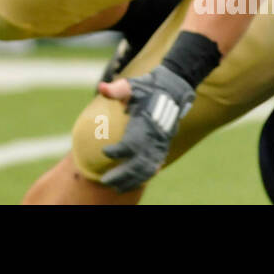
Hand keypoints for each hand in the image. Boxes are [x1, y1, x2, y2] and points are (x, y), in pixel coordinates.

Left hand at [96, 63, 195, 192]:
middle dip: (122, 174)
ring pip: (147, 169)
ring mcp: (161, 143)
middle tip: (105, 181)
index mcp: (146, 123)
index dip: (118, 151)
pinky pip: (154, 166)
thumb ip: (116, 89)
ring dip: (132, 180)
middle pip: (139, 163)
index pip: (132, 143)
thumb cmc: (147, 87)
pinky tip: (132, 183)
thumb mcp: (131, 85)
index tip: (104, 152)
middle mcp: (155, 137)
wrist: (172, 89)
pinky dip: (143, 176)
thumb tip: (101, 87)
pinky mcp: (163, 147)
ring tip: (115, 187)